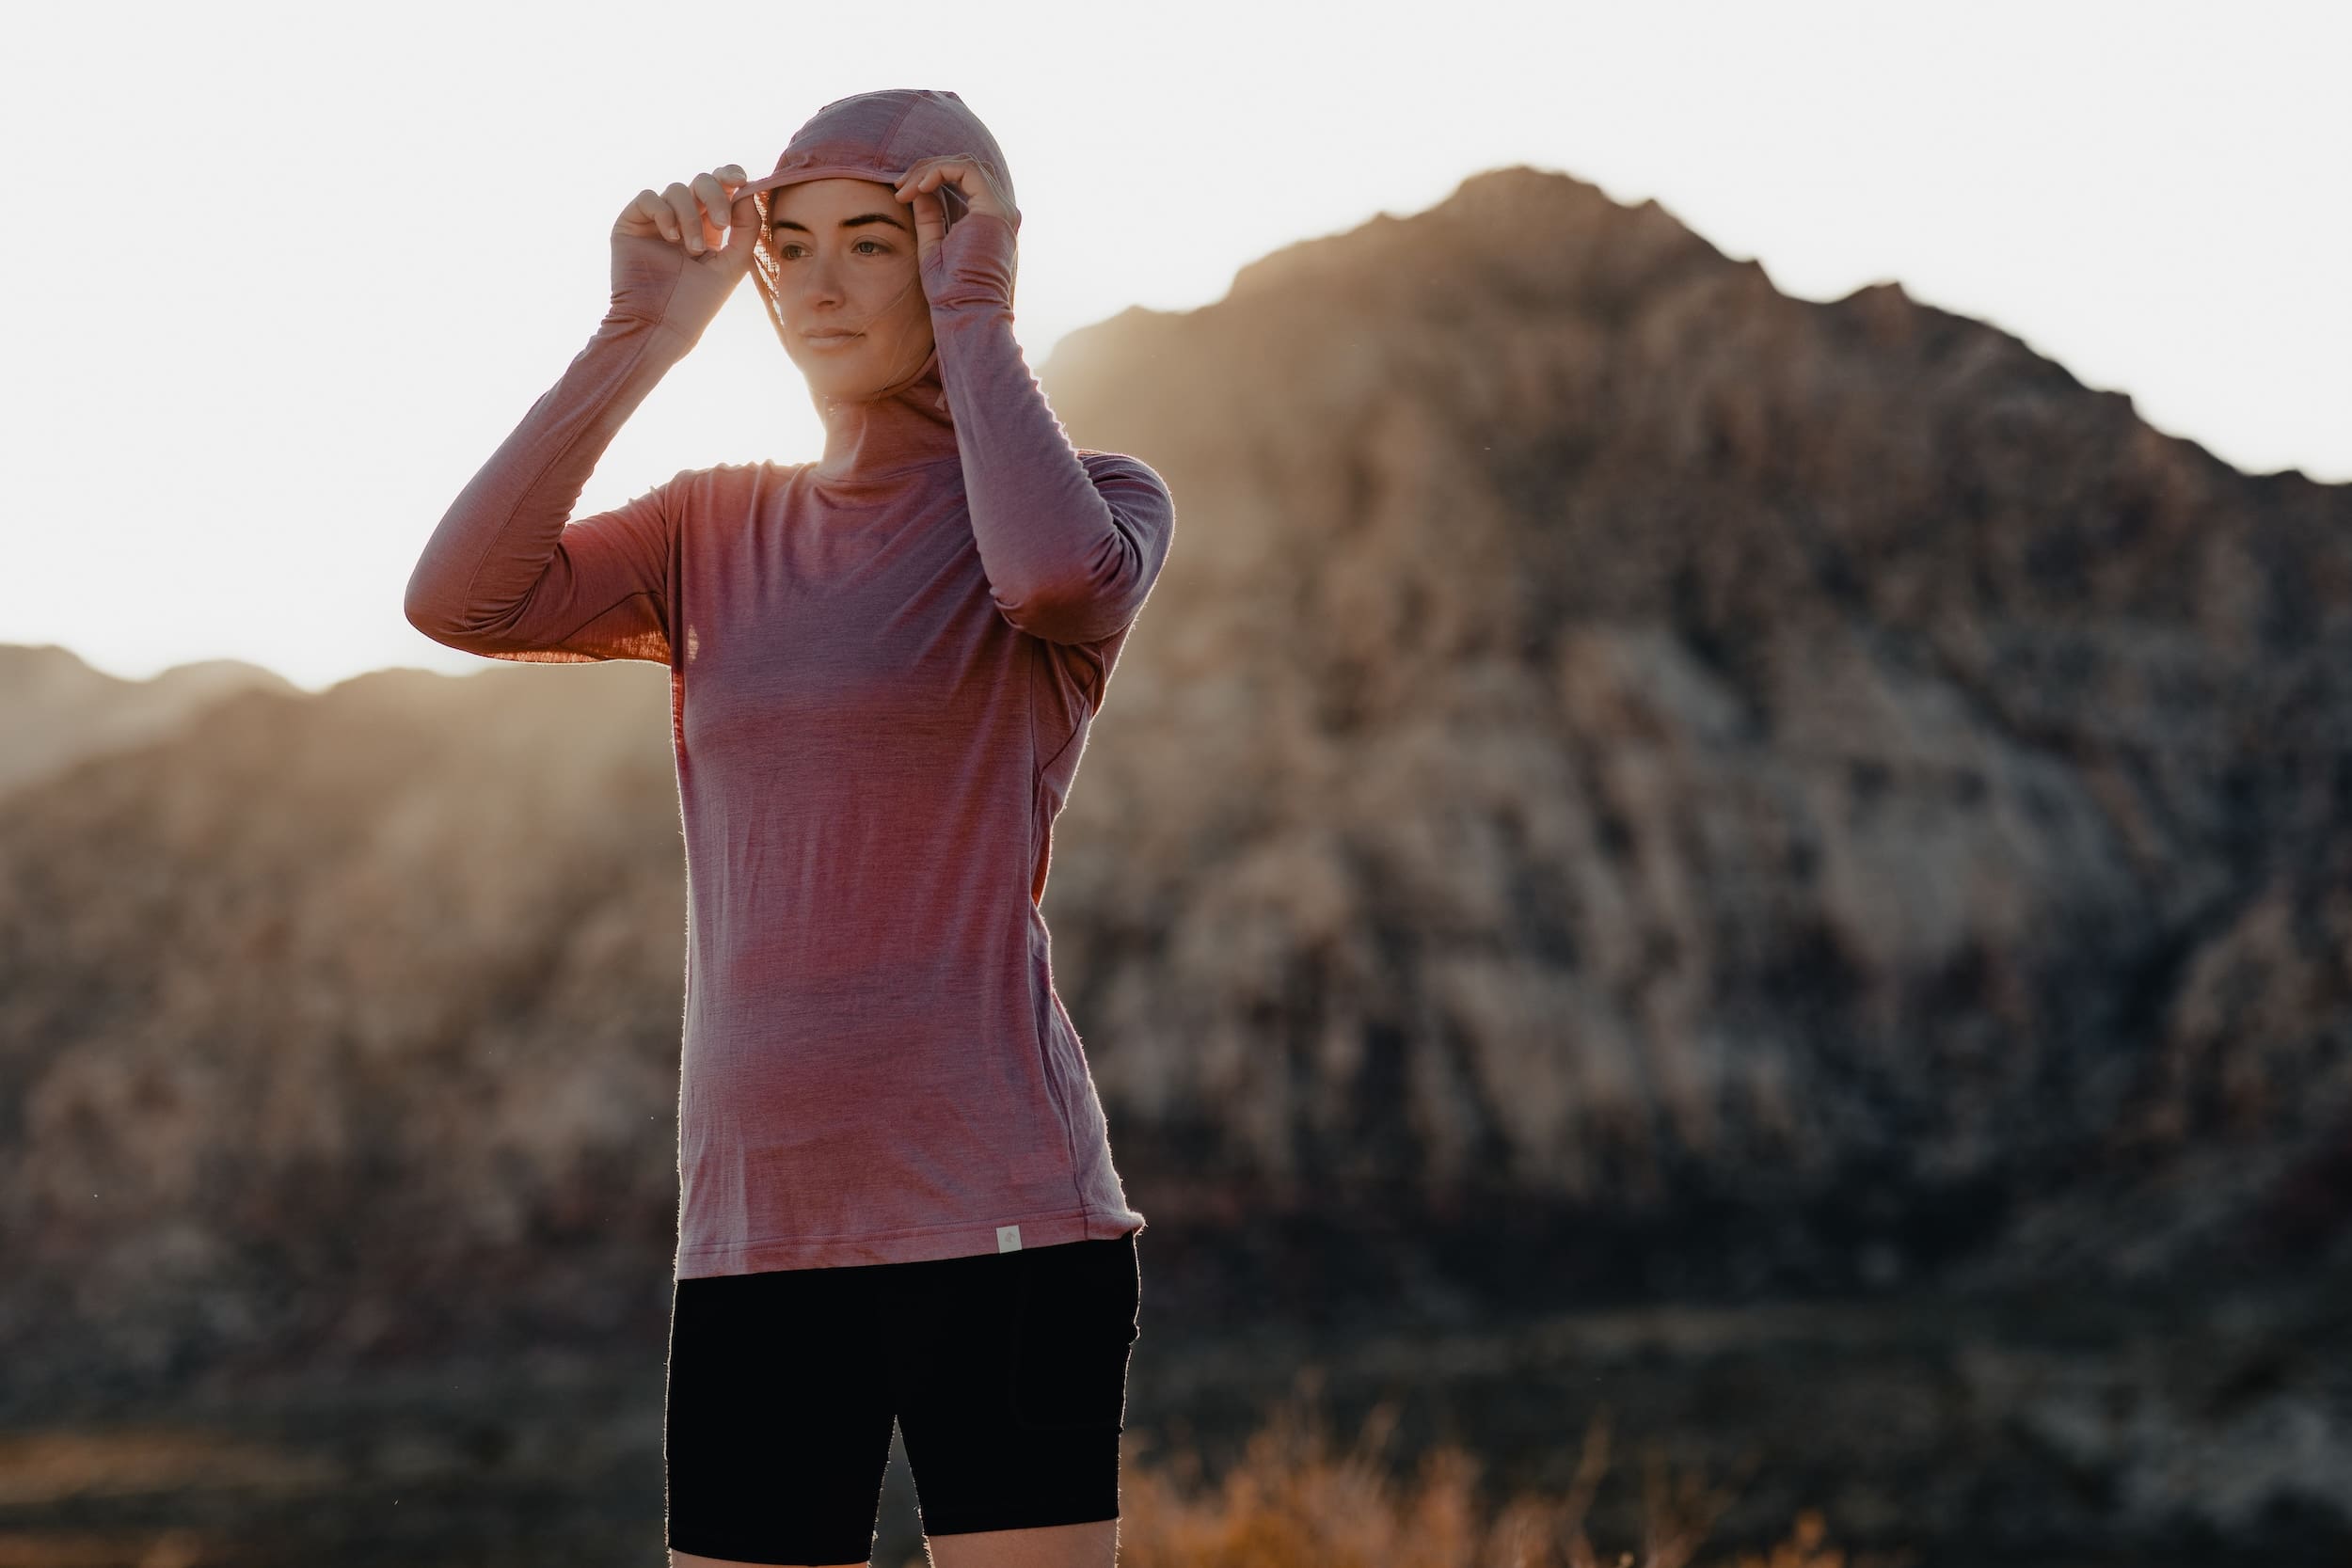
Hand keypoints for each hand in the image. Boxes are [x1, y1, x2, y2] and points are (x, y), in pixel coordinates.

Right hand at [608, 164, 759, 337]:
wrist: (662, 325)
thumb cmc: (699, 301)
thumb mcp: (734, 263)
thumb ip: (746, 228)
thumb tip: (749, 190)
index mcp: (708, 227)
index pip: (720, 188)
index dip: (730, 176)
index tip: (742, 180)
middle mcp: (682, 219)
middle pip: (701, 182)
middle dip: (715, 196)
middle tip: (721, 224)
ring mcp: (656, 219)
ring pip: (677, 189)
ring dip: (691, 217)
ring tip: (693, 250)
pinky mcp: (632, 223)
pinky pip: (649, 197)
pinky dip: (665, 213)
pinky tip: (672, 238)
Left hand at [891, 156, 1019, 286]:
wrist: (966, 310)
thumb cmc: (950, 291)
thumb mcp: (933, 245)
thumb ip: (930, 217)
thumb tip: (920, 191)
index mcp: (988, 221)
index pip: (964, 180)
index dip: (930, 178)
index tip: (901, 195)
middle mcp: (1000, 212)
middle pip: (965, 168)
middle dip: (928, 170)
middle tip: (899, 187)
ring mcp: (1001, 209)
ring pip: (965, 164)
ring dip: (930, 169)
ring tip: (905, 188)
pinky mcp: (995, 209)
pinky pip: (967, 170)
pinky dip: (939, 172)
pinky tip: (919, 187)